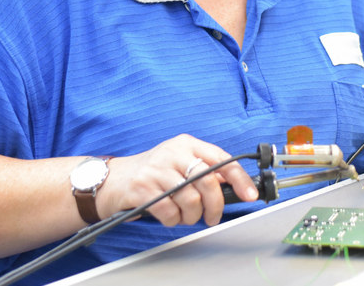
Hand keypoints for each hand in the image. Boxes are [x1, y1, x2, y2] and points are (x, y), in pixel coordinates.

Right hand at [100, 134, 257, 226]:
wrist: (113, 180)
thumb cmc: (152, 174)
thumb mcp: (179, 164)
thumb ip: (204, 172)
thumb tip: (234, 186)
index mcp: (186, 144)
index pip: (221, 159)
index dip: (239, 178)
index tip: (250, 194)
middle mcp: (172, 153)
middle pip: (208, 182)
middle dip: (215, 206)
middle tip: (212, 217)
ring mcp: (156, 169)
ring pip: (191, 200)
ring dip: (191, 216)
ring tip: (184, 216)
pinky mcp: (143, 187)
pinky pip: (170, 211)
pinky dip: (173, 220)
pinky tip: (168, 215)